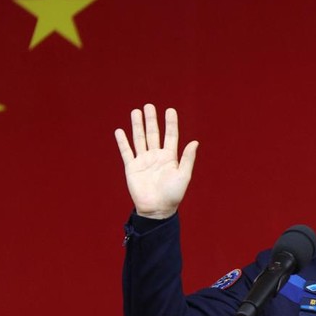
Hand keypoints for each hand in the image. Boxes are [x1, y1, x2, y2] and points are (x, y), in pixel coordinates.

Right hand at [114, 104, 198, 218]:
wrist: (157, 209)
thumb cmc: (173, 194)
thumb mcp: (184, 175)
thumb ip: (187, 158)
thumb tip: (195, 142)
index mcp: (170, 157)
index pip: (171, 136)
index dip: (170, 123)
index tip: (170, 110)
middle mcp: (156, 156)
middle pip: (153, 134)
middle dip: (151, 120)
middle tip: (149, 106)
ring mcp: (143, 161)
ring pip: (139, 139)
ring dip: (137, 126)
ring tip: (136, 112)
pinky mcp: (132, 168)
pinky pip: (126, 152)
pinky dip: (122, 142)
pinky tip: (120, 131)